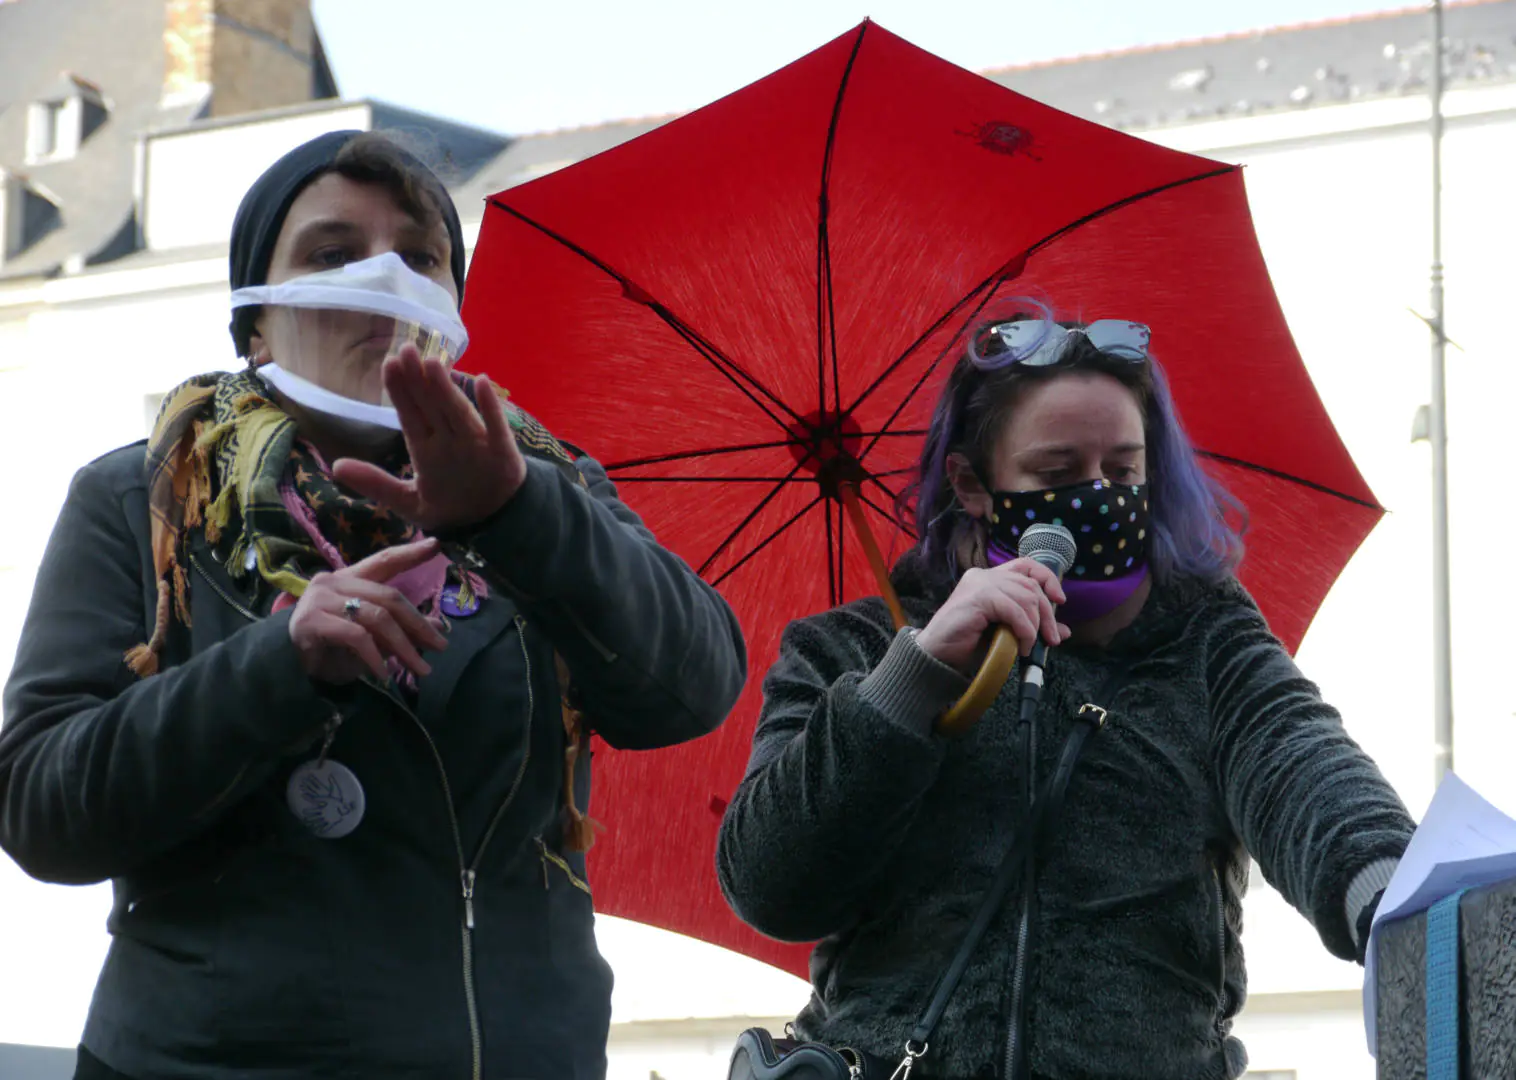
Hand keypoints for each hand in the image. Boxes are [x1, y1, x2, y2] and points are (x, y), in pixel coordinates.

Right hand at [288, 538, 449, 684]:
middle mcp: (334, 582)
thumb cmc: (330, 648)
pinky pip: (356, 636)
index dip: (409, 553)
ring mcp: (321, 599)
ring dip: (403, 646)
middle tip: (439, 647)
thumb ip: (397, 628)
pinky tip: (384, 675)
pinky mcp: (312, 620)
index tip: (436, 545)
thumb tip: (436, 628)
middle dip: (418, 624)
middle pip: (389, 597)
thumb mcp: (371, 637)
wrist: (286, 665)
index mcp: (350, 578)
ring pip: (376, 617)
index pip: (384, 560)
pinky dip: (375, 657)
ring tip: (418, 668)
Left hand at [332, 344, 527, 532]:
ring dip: (447, 388)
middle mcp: (448, 440)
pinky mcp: (501, 452)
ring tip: (433, 362)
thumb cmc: (451, 509)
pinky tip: (484, 383)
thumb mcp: (408, 502)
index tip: (389, 363)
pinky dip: (491, 407)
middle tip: (406, 348)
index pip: (409, 414)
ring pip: (457, 411)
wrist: (492, 526)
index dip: (399, 390)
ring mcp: (475, 443)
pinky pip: (496, 427)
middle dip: (418, 379)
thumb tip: (336, 467)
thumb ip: (376, 484)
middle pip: (431, 405)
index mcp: (425, 449)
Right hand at [915, 559, 1070, 674]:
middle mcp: (984, 575)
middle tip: (1052, 639)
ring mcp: (980, 584)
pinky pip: (1014, 610)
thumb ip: (1031, 626)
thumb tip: (1064, 631)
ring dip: (1035, 625)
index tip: (1059, 600)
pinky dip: (1024, 629)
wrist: (937, 656)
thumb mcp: (1006, 632)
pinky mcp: (978, 597)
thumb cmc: (967, 645)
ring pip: (1025, 596)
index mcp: (989, 578)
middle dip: (1047, 614)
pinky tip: (1022, 645)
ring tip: (1029, 646)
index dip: (1047, 579)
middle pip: (1030, 584)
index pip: (1025, 565)